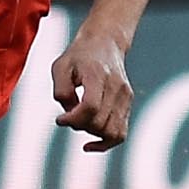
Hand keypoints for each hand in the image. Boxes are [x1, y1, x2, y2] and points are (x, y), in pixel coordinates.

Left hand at [53, 25, 135, 151]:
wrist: (105, 43)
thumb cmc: (78, 56)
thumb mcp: (60, 67)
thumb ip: (61, 91)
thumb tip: (68, 114)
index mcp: (98, 75)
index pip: (90, 107)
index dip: (73, 119)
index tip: (60, 119)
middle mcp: (116, 87)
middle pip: (100, 123)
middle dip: (79, 126)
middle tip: (67, 117)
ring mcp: (125, 96)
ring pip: (113, 133)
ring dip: (92, 135)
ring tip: (79, 123)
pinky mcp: (128, 104)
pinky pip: (121, 133)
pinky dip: (106, 143)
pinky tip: (91, 145)